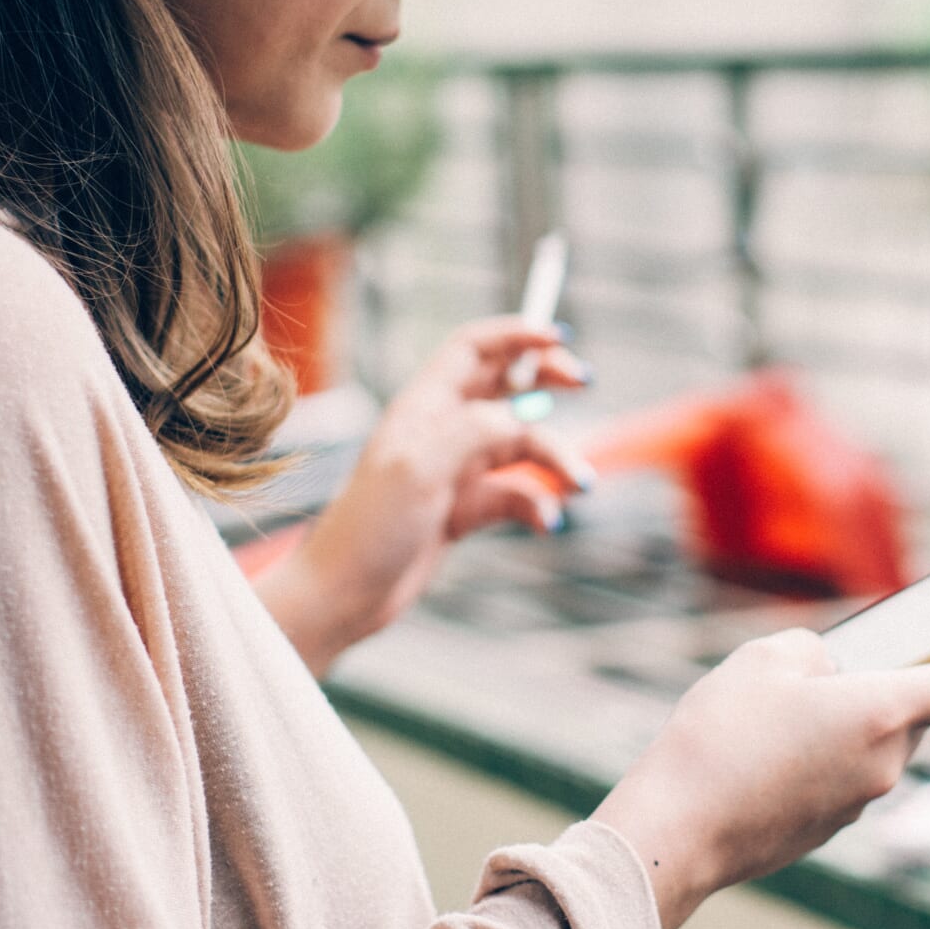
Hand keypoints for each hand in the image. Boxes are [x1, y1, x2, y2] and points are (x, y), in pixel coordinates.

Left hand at [256, 316, 593, 673]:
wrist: (345, 594)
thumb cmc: (369, 526)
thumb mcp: (420, 468)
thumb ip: (474, 431)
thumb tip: (524, 416)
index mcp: (424, 406)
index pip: (474, 348)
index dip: (516, 334)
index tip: (559, 334)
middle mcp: (443, 430)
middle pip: (506, 384)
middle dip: (547, 378)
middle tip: (584, 380)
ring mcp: (456, 470)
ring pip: (522, 445)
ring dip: (555, 458)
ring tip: (581, 483)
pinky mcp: (466, 509)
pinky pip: (517, 494)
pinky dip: (538, 504)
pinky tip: (548, 523)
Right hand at [591, 628, 929, 928]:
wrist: (677, 829)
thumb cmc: (720, 738)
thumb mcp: (764, 660)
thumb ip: (815, 651)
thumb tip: (829, 668)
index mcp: (882, 712)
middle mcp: (884, 763)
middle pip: (916, 715)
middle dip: (893, 684)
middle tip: (849, 660)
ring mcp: (858, 804)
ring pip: (877, 747)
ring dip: (853, 722)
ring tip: (789, 706)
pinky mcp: (828, 829)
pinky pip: (845, 778)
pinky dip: (827, 756)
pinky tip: (771, 748)